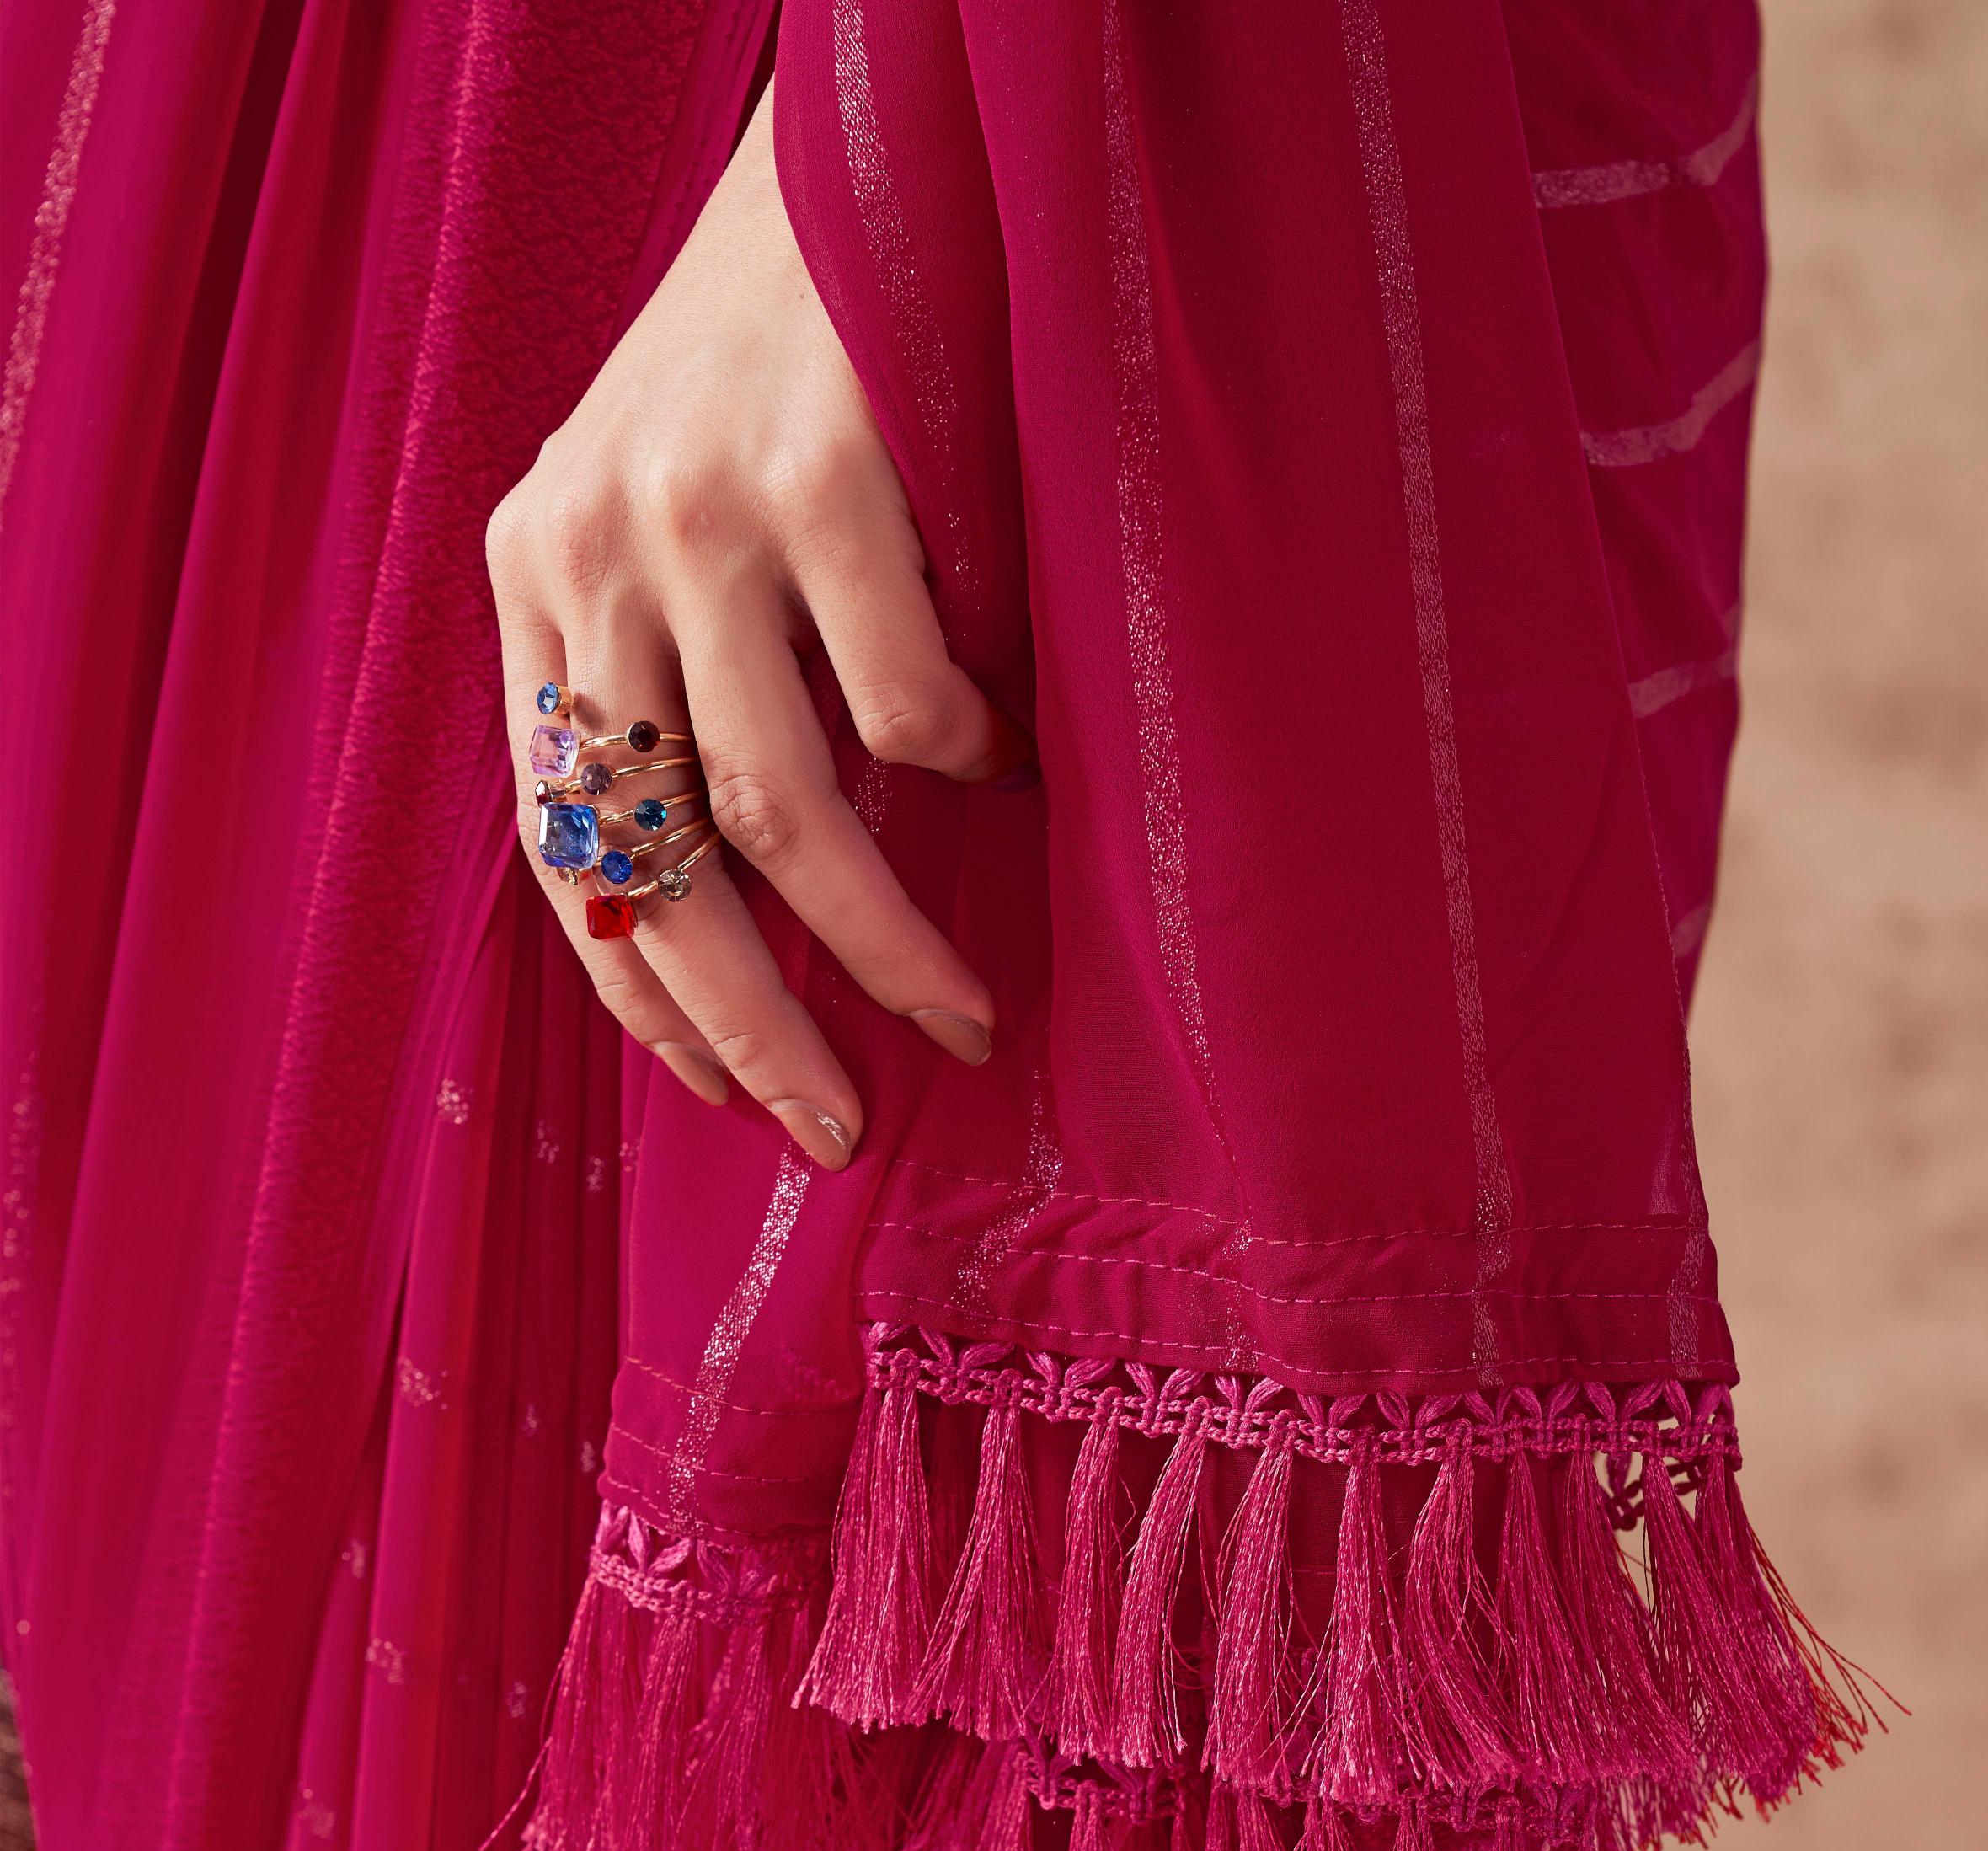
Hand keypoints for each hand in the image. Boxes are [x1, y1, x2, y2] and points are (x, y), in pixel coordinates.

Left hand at [485, 86, 1026, 1169]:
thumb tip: (763, 902)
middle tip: (841, 1126)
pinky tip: (1007, 772)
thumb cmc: (792, 361)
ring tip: (967, 1015)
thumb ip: (685, 671)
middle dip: (757, 1025)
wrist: (865, 145)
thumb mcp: (682, 510)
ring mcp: (697, 507)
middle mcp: (589, 547)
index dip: (646, 995)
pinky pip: (902, 698)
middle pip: (659, 857)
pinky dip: (967, 765)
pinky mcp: (819, 472)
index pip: (564, 842)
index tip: (731, 1094)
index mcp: (538, 574)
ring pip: (778, 807)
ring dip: (884, 942)